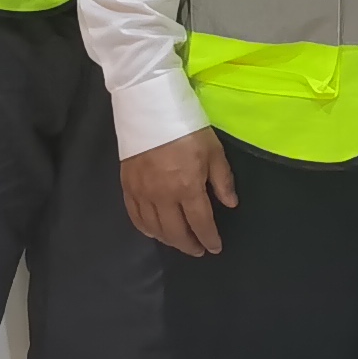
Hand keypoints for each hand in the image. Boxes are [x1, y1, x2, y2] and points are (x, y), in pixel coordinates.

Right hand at [122, 129, 237, 256]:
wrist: (149, 108)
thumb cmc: (187, 127)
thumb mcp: (213, 150)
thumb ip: (222, 180)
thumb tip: (230, 204)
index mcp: (187, 187)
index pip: (200, 223)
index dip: (209, 238)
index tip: (215, 248)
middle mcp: (163, 196)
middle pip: (176, 232)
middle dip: (189, 245)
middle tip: (198, 250)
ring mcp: (142, 193)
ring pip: (154, 229)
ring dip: (169, 240)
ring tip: (179, 241)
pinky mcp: (127, 187)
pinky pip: (135, 217)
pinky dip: (146, 229)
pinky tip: (154, 231)